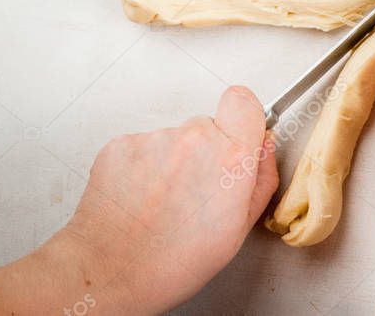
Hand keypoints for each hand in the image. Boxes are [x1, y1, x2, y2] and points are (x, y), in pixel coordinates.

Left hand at [0, 86, 277, 314]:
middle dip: (205, 150)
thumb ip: (261, 177)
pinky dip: (142, 167)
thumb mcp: (240, 228)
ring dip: (171, 161)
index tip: (237, 133)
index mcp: (231, 158)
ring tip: (162, 201)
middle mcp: (193, 140)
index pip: (243, 101)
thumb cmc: (175, 261)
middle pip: (206, 125)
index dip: (242, 117)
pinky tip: (140, 198)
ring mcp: (153, 140)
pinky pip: (141, 146)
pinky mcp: (120, 145)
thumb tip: (262, 146)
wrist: (111, 273)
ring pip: (172, 138)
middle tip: (195, 189)